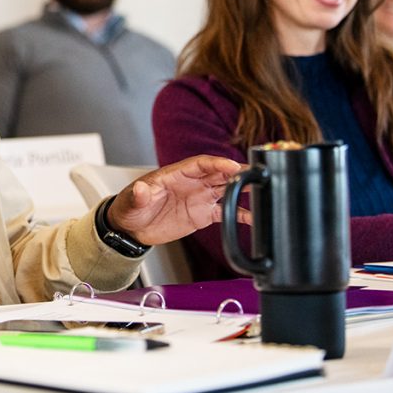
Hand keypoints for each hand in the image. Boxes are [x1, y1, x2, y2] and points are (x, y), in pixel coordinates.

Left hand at [106, 155, 248, 245]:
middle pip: (219, 173)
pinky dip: (239, 214)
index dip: (217, 163)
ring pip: (226, 189)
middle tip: (256, 174)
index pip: (200, 164)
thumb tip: (139, 189)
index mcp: (175, 174)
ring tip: (263, 190)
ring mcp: (199, 197)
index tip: (232, 165)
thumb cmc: (129, 208)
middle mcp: (191, 183)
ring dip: (243, 189)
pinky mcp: (202, 214)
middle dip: (238, 172)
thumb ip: (138, 196)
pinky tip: (253, 218)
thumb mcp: (131, 202)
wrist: (131, 229)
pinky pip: (225, 211)